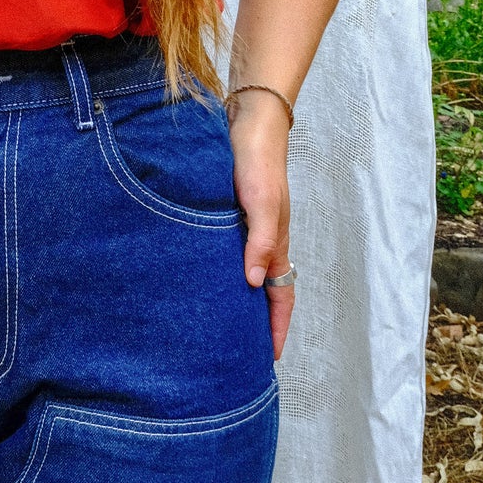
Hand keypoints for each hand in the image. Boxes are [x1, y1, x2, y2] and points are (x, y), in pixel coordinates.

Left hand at [227, 93, 293, 361]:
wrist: (248, 123)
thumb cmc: (258, 162)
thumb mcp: (260, 203)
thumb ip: (259, 240)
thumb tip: (253, 282)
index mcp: (275, 242)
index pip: (281, 295)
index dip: (277, 327)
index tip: (270, 359)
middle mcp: (262, 240)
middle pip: (264, 290)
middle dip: (258, 323)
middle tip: (241, 352)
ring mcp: (246, 228)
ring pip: (245, 273)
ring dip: (238, 299)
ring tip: (220, 325)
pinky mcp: (229, 215)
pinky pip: (228, 253)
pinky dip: (222, 272)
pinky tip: (202, 279)